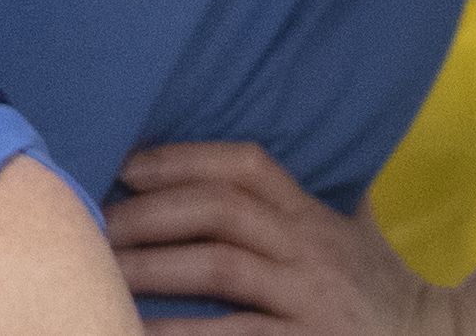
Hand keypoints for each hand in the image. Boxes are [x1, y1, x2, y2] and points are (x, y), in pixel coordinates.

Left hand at [106, 144, 458, 334]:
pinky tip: (138, 331)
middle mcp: (312, 250)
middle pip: (219, 210)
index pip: (247, 165)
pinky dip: (182, 333)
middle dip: (148, 213)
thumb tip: (266, 158)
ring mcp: (311, 300)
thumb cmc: (383, 292)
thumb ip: (314, 198)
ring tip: (100, 270)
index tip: (127, 166)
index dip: (182, 158)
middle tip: (92, 225)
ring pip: (219, 266)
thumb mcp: (357, 234)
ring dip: (151, 266)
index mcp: (314, 217)